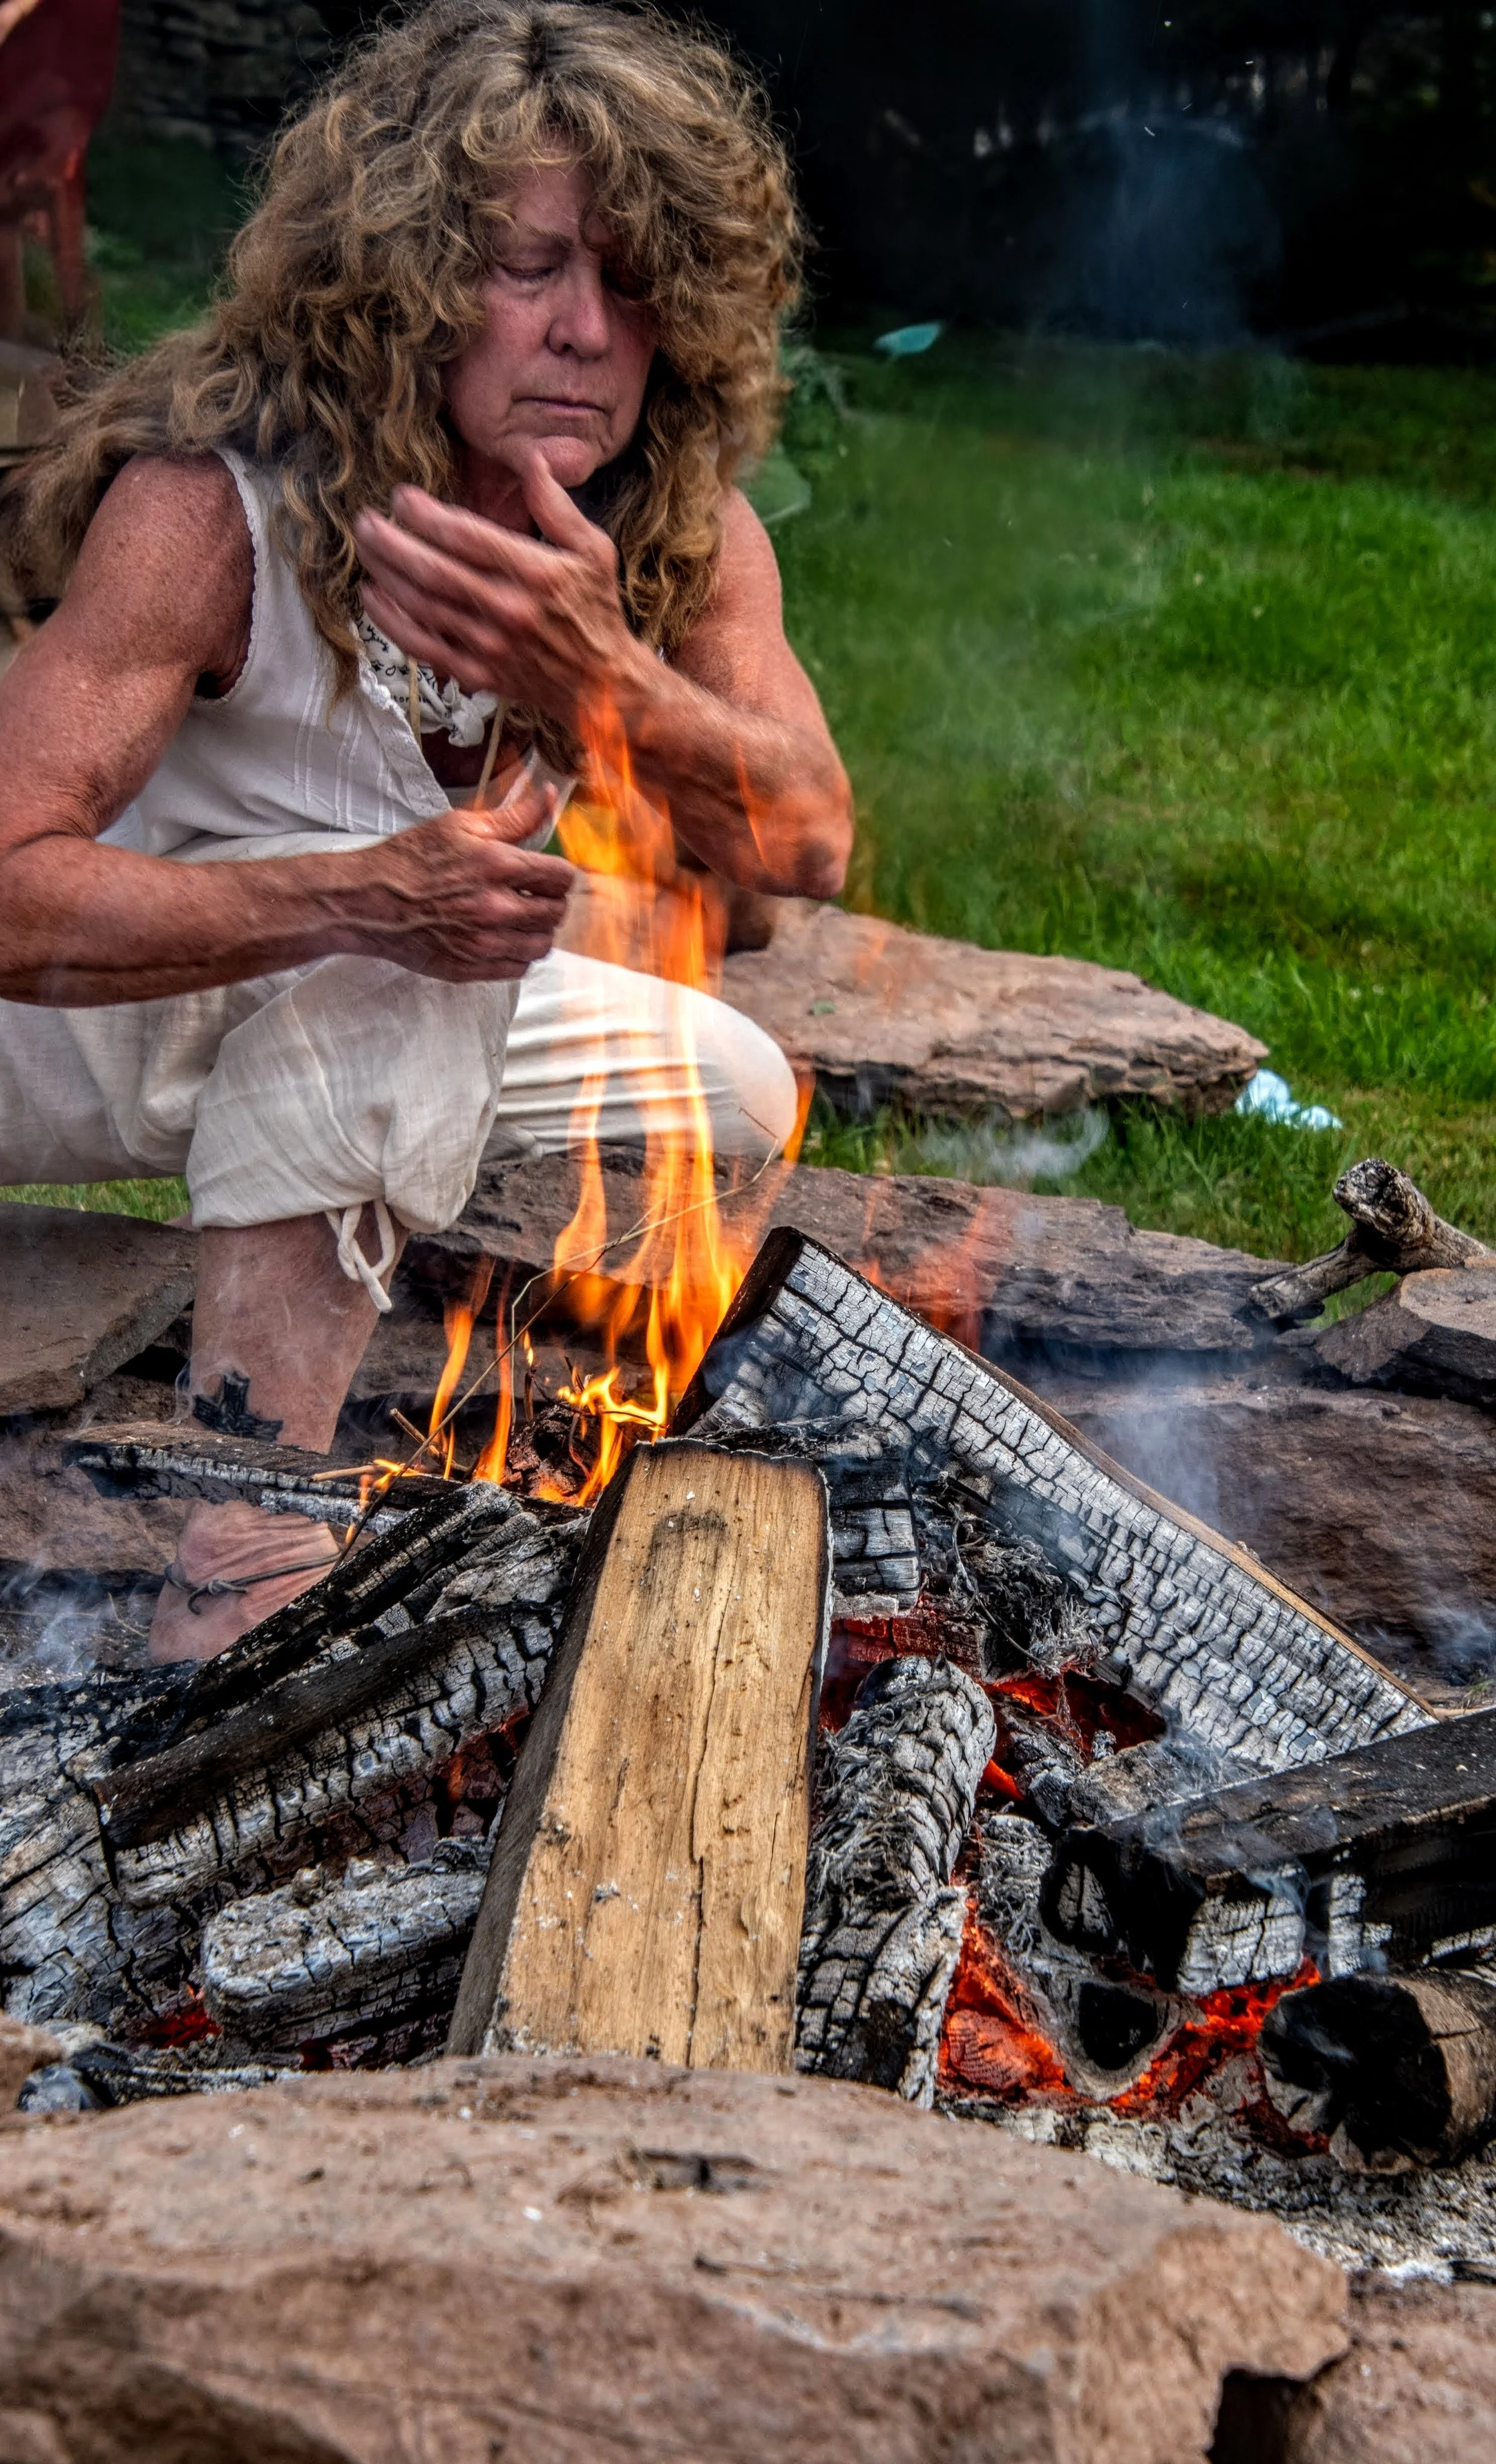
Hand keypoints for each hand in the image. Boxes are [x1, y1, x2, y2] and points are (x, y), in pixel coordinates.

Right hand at [352, 769, 573, 981]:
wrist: (368, 901)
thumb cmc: (410, 860)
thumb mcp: (461, 825)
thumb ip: (514, 816)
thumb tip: (549, 797)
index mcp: (499, 866)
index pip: (562, 878)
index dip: (558, 874)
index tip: (546, 874)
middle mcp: (496, 908)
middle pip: (557, 913)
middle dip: (549, 901)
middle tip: (531, 895)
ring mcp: (484, 943)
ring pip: (542, 945)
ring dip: (537, 930)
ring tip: (519, 917)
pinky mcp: (470, 967)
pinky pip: (518, 968)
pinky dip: (517, 954)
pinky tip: (501, 937)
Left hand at [353, 458, 645, 732]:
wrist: (601, 684)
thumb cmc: (595, 609)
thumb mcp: (593, 550)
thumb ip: (557, 505)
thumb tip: (531, 459)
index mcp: (536, 574)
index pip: (467, 537)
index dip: (426, 515)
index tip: (401, 498)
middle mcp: (508, 610)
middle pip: (434, 571)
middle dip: (392, 542)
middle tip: (365, 520)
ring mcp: (489, 646)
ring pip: (422, 606)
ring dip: (386, 574)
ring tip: (366, 546)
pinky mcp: (477, 672)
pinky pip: (423, 646)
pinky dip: (391, 622)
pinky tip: (371, 597)